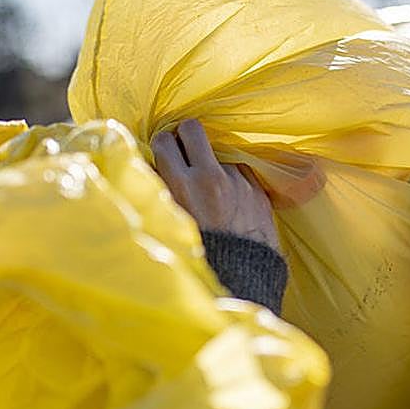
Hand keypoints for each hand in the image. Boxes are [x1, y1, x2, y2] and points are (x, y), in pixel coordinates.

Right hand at [151, 119, 280, 250]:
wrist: (241, 280)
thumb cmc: (198, 257)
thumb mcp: (169, 225)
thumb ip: (162, 193)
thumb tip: (152, 167)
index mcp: (183, 186)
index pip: (164, 142)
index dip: (163, 145)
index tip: (164, 154)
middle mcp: (211, 177)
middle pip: (192, 129)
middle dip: (185, 136)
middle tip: (184, 150)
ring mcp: (238, 180)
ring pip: (218, 152)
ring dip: (213, 163)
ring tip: (212, 189)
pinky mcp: (257, 189)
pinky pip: (240, 171)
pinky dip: (233, 179)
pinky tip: (230, 200)